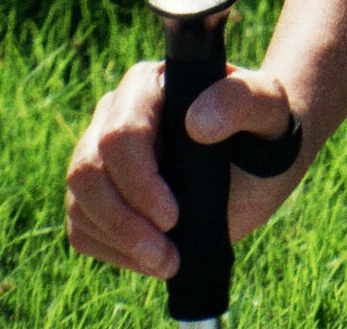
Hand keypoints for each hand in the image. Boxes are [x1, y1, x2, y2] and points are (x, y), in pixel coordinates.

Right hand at [66, 59, 303, 278]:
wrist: (258, 160)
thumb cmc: (261, 125)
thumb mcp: (267, 104)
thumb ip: (240, 101)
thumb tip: (196, 124)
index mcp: (149, 84)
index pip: (121, 134)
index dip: (139, 183)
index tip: (174, 217)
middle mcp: (114, 114)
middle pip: (87, 171)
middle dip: (125, 222)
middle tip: (169, 256)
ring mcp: (99, 155)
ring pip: (79, 202)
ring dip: (120, 242)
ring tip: (168, 261)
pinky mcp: (98, 195)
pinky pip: (81, 228)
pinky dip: (112, 252)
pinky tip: (151, 259)